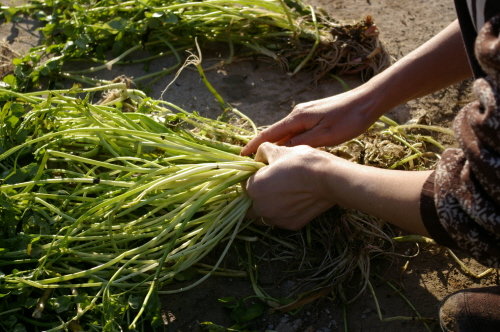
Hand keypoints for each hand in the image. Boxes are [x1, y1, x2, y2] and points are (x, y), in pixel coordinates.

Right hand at [241, 87, 379, 155]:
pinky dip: (287, 141)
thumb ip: (302, 143)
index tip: (241, 156)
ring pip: (285, 132)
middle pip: (275, 133)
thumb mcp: (325, 136)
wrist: (368, 101)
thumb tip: (280, 151)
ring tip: (266, 160)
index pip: (269, 134)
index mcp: (297, 118)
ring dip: (275, 145)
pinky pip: (295, 130)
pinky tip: (288, 150)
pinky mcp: (314, 115)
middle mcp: (297, 114)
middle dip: (261, 147)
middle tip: (251, 164)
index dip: (254, 145)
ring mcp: (306, 113)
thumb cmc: (349, 119)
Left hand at [245, 143, 335, 229]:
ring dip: (267, 208)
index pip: (243, 184)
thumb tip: (258, 156)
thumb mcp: (279, 150)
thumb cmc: (301, 162)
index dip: (252, 177)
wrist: (328, 179)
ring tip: (282, 195)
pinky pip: (281, 220)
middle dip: (255, 197)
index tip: (263, 172)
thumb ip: (262, 151)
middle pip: (249, 205)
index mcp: (253, 189)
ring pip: (264, 216)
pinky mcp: (291, 225)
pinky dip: (284, 213)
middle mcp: (261, 208)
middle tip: (270, 185)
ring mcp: (276, 219)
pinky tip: (295, 201)